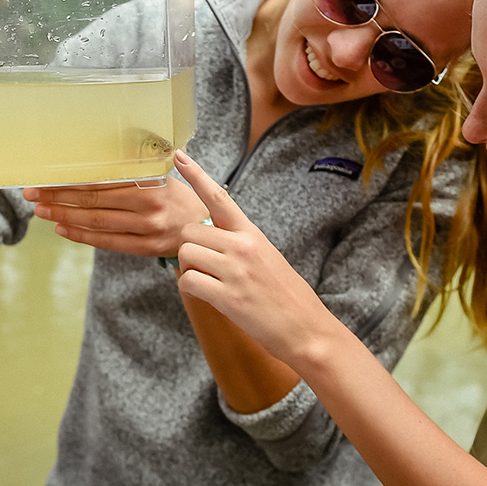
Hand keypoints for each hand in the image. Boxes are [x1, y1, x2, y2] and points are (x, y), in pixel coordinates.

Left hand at [24, 175, 207, 257]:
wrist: (205, 226)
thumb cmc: (177, 195)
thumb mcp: (162, 172)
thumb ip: (136, 161)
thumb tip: (101, 146)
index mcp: (150, 182)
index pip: (102, 180)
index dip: (71, 180)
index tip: (46, 178)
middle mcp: (148, 206)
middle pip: (94, 202)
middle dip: (58, 197)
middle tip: (33, 194)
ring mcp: (146, 229)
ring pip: (97, 222)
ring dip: (64, 216)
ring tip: (41, 211)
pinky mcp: (144, 248)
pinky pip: (106, 242)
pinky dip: (81, 236)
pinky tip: (62, 228)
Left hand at [171, 150, 351, 363]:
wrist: (307, 329)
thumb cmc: (285, 296)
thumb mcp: (267, 257)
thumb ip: (238, 244)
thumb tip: (209, 240)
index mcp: (253, 234)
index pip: (219, 198)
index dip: (197, 175)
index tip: (179, 156)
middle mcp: (243, 246)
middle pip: (190, 231)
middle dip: (191, 248)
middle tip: (207, 267)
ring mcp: (235, 271)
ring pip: (186, 255)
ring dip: (191, 270)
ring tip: (213, 283)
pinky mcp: (228, 297)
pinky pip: (187, 282)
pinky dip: (191, 290)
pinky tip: (209, 296)